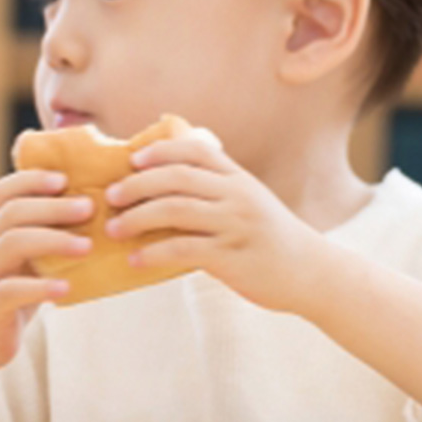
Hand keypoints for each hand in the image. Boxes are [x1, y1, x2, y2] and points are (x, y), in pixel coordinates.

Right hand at [0, 169, 93, 376]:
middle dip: (53, 206)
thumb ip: (50, 234)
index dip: (32, 179)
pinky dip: (40, 287)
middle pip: (12, 213)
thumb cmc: (14, 290)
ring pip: (10, 244)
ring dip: (53, 240)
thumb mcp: (27, 258)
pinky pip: (9, 290)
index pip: (2, 192)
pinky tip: (67, 288)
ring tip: (87, 247)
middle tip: (90, 207)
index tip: (66, 179)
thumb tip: (104, 208)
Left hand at [104, 135, 326, 312]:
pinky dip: (152, 253)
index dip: (161, 151)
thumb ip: (218, 193)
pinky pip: (183, 249)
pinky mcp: (232, 256)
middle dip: (137, 184)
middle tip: (111, 197)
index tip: (134, 160)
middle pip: (178, 177)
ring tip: (114, 229)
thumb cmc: (273, 240)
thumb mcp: (252, 205)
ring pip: (175, 209)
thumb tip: (163, 192)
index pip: (197, 150)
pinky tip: (135, 260)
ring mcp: (236, 225)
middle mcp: (239, 196)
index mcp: (241, 179)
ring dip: (136, 218)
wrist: (310, 272)